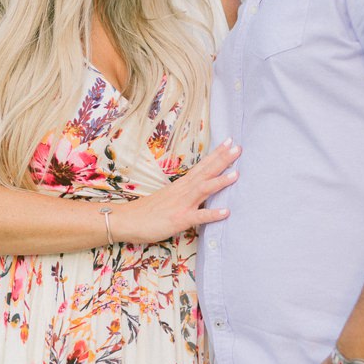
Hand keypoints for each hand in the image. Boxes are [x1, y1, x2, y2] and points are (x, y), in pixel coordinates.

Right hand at [115, 140, 240, 242]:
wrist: (126, 220)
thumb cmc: (146, 211)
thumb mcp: (167, 198)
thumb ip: (183, 194)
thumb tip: (195, 191)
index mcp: (181, 185)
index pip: (201, 166)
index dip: (216, 155)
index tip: (229, 143)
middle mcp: (183, 191)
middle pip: (205, 172)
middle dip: (222, 160)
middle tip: (238, 147)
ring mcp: (182, 204)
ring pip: (203, 189)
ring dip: (220, 181)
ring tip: (236, 173)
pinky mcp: (179, 219)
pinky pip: (198, 217)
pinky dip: (213, 214)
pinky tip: (226, 212)